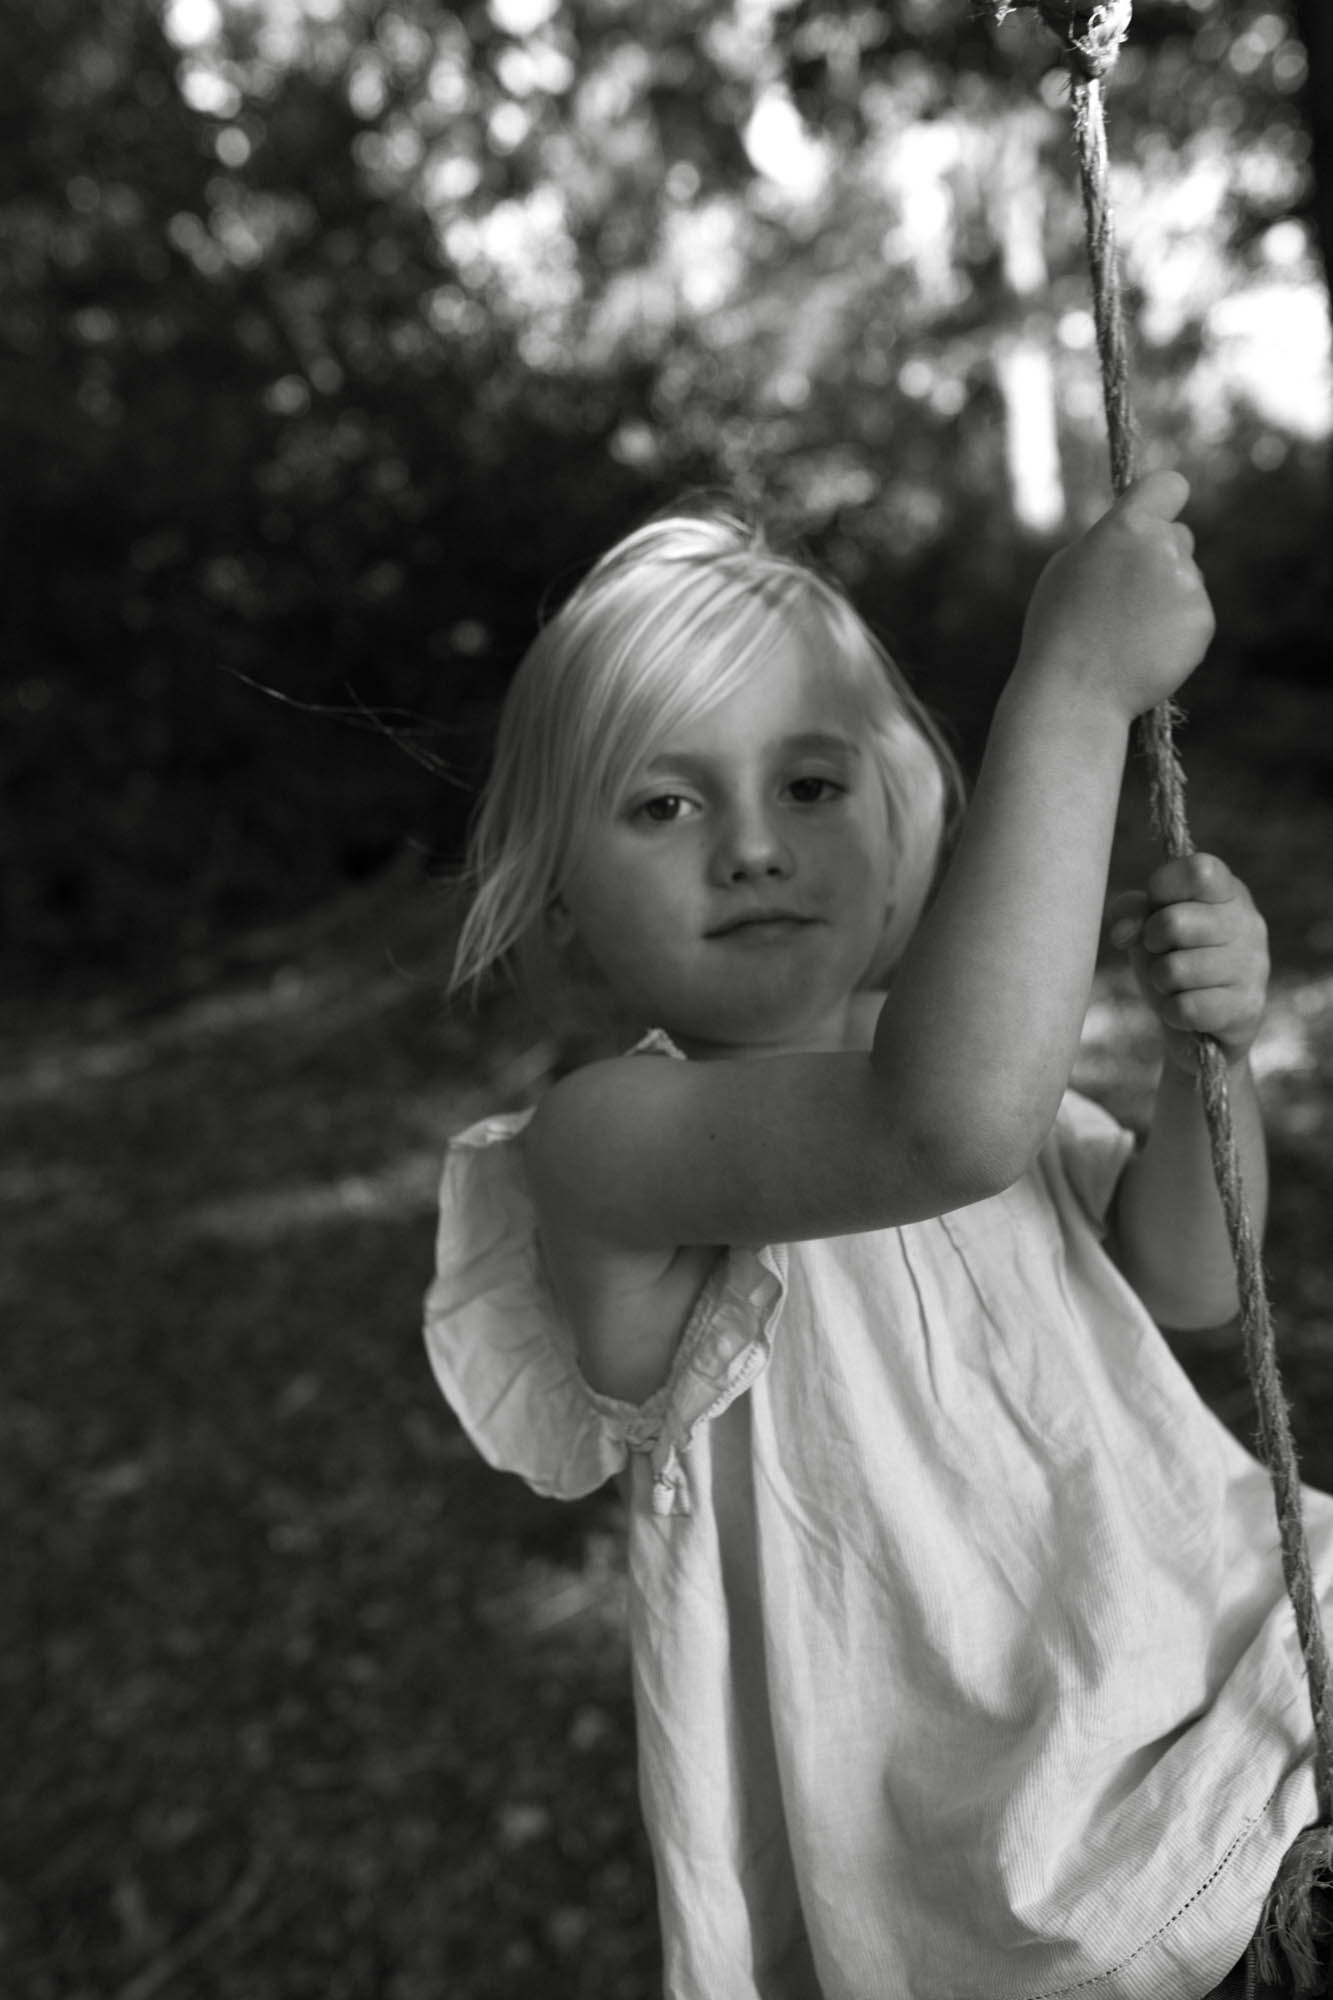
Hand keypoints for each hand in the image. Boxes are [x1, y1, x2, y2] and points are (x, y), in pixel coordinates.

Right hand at [1017, 470, 1215, 721]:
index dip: (1163, 500)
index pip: (1169, 486)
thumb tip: (1136, 531)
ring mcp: (1187, 586)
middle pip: (1179, 536)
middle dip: (1160, 556)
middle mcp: (1164, 549)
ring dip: (1165, 595)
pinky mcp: (1202, 621)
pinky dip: (1174, 628)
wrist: (1075, 693)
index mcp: (1126, 527)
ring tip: (1128, 630)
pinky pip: (1192, 613)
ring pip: (1186, 577)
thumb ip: (1109, 541)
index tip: (1156, 516)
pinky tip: (1144, 648)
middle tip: (1124, 595)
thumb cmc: (1058, 629)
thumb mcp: (1068, 567)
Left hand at [1107, 854, 1268, 1071]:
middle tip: (1163, 952)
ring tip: (1178, 982)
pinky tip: (1188, 1007)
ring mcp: (1253, 965)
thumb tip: (1125, 931)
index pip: (1198, 870)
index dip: (1162, 887)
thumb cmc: (1173, 958)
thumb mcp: (1147, 926)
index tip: (1155, 904)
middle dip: (1152, 943)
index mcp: (1226, 890)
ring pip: (1174, 970)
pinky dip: (1173, 1011)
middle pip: (1173, 923)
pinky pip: (1185, 1008)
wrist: (1201, 1023)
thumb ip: (1131, 911)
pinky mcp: (1248, 1006)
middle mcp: (1248, 922)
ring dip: (1161, 981)